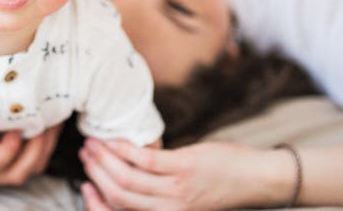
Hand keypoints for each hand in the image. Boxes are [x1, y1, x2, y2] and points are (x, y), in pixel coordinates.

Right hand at [79, 138, 276, 210]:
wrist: (258, 180)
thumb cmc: (221, 186)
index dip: (95, 203)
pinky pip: (144, 159)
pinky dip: (123, 149)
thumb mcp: (186, 200)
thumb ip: (159, 195)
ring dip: (104, 159)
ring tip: (93, 143)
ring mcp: (177, 191)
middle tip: (85, 155)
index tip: (84, 184)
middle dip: (96, 174)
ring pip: (127, 179)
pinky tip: (114, 139)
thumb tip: (128, 176)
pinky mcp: (184, 168)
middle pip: (119, 195)